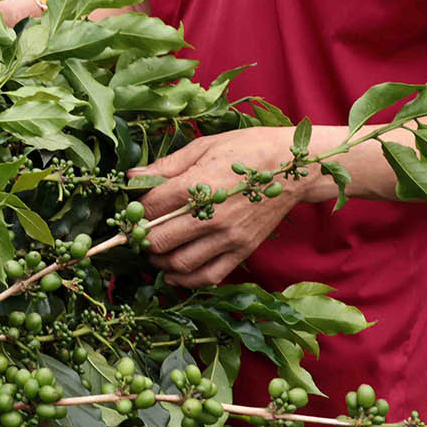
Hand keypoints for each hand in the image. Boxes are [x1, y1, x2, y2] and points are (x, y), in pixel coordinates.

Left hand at [131, 127, 304, 286]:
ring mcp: (228, 237)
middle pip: (159, 240)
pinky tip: (174, 273)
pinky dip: (186, 280)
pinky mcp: (243, 251)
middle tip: (137, 234)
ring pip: (180, 263)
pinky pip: (209, 276)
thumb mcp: (204, 146)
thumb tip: (133, 178)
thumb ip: (166, 166)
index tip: (131, 210)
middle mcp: (211, 215)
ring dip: (160, 261)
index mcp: (197, 184)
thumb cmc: (248, 149)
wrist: (295, 167)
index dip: (134, 211)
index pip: (150, 208)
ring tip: (154, 251)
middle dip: (142, 239)